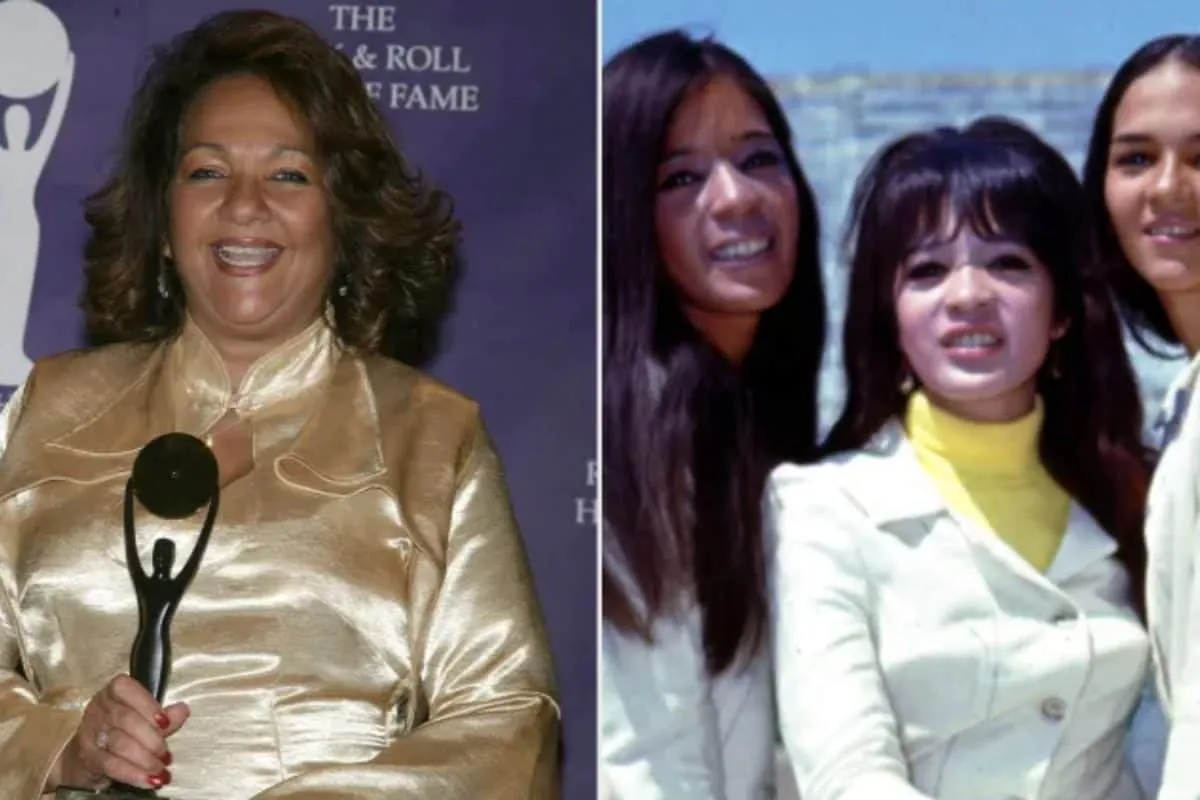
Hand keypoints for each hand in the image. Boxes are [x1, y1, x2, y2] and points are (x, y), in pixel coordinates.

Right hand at [48, 675, 188, 791]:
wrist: (88, 755)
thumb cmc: (122, 729)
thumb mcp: (143, 717)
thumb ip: (163, 714)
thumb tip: (182, 711)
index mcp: (114, 692)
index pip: (126, 690)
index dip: (147, 705)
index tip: (165, 722)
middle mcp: (99, 709)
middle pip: (126, 720)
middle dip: (151, 739)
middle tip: (166, 754)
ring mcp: (91, 733)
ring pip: (120, 743)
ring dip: (145, 759)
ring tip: (161, 769)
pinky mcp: (88, 757)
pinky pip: (112, 765)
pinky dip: (134, 774)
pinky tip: (149, 779)